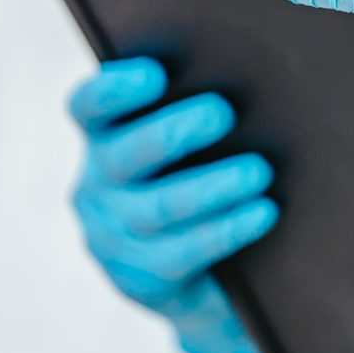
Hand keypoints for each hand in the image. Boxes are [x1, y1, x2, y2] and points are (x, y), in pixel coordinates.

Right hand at [67, 57, 277, 352]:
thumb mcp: (193, 146)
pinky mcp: (140, 279)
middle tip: (222, 113)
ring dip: (214, 186)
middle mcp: (98, 184)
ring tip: (258, 170)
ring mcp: (113, 235)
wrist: (205, 278)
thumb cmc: (206, 179)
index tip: (154, 73)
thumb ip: (200, 111)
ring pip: (160, 207)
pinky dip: (228, 229)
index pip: (89, 106)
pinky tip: (264, 212)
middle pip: (126, 153)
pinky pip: (185, 252)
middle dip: (175, 131)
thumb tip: (253, 75)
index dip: (114, 89)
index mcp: (105, 138)